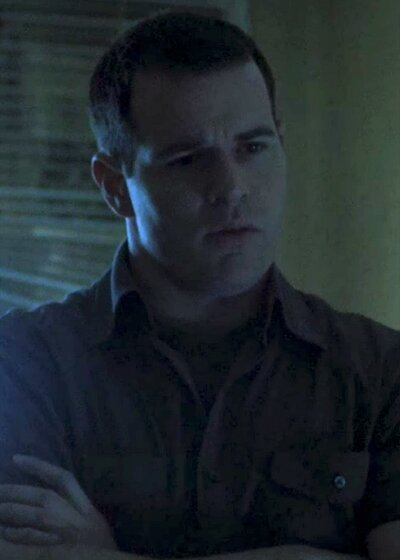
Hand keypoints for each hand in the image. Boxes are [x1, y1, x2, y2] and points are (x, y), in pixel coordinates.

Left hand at [0, 454, 117, 550]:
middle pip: (44, 497)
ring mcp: (68, 536)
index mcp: (87, 510)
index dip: (39, 466)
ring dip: (12, 511)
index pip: (63, 479)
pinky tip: (5, 533)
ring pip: (37, 516)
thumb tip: (49, 499)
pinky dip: (18, 535)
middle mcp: (78, 518)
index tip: (16, 458)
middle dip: (17, 492)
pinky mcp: (56, 551)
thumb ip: (76, 510)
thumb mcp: (94, 525)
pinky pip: (34, 540)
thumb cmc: (101, 552)